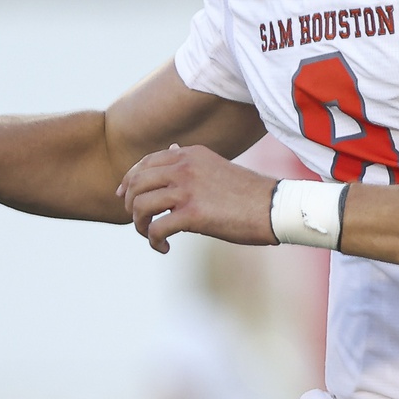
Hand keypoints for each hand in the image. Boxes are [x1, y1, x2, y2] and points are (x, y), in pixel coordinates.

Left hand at [116, 144, 279, 253]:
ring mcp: (187, 189)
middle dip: (130, 206)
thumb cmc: (249, 193)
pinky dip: (154, 241)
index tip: (123, 197)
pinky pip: (156, 228)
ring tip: (152, 236)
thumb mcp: (216, 166)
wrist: (274, 207)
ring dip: (140, 226)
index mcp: (190, 154)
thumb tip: (171, 150)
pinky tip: (165, 248)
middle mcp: (185, 167)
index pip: (145, 163)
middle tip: (140, 222)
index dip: (129, 180)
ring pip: (140, 206)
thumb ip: (190, 162)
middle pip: (137, 184)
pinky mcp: (192, 214)